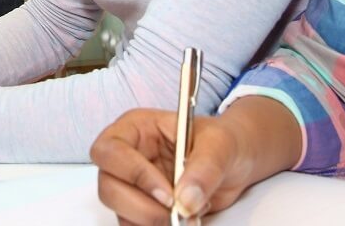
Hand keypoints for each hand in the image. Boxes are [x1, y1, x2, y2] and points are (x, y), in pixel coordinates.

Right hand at [90, 108, 261, 224]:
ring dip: (152, 221)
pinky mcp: (142, 208)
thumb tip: (186, 199)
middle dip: (142, 207)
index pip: (110, 151)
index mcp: (136, 128)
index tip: (168, 194)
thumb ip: (204, 168)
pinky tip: (183, 220)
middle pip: (108, 187)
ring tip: (189, 215)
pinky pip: (134, 225)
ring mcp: (132, 185)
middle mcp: (128, 157)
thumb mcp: (220, 145)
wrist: (237, 163)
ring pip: (120, 211)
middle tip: (176, 214)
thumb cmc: (223, 141)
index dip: (134, 174)